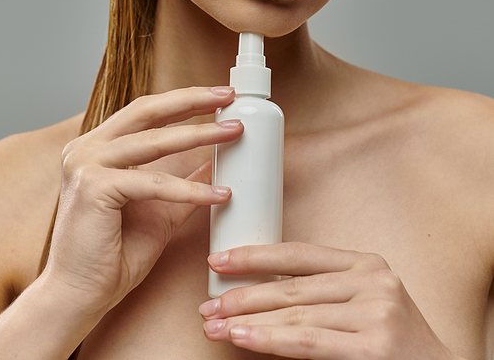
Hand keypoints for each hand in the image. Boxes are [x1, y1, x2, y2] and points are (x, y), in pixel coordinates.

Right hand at [43, 86, 242, 318]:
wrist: (80, 296)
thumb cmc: (113, 255)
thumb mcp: (159, 209)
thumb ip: (183, 182)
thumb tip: (214, 164)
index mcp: (96, 147)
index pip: (145, 112)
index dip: (183, 100)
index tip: (219, 96)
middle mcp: (86, 148)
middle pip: (147, 110)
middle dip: (192, 100)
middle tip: (228, 96)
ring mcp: (86, 164)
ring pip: (154, 141)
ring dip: (199, 135)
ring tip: (233, 133)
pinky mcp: (93, 187)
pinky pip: (153, 182)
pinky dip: (189, 189)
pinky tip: (219, 193)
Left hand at [200, 242, 457, 358]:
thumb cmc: (391, 344)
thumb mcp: (361, 304)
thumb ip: (320, 294)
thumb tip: (258, 293)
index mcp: (365, 263)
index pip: (298, 254)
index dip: (255, 256)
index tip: (219, 260)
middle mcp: (372, 281)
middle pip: (291, 287)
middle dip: (243, 295)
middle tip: (208, 304)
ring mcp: (376, 311)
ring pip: (294, 314)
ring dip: (247, 321)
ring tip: (216, 325)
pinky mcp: (373, 345)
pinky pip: (308, 342)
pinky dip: (269, 339)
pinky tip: (242, 338)